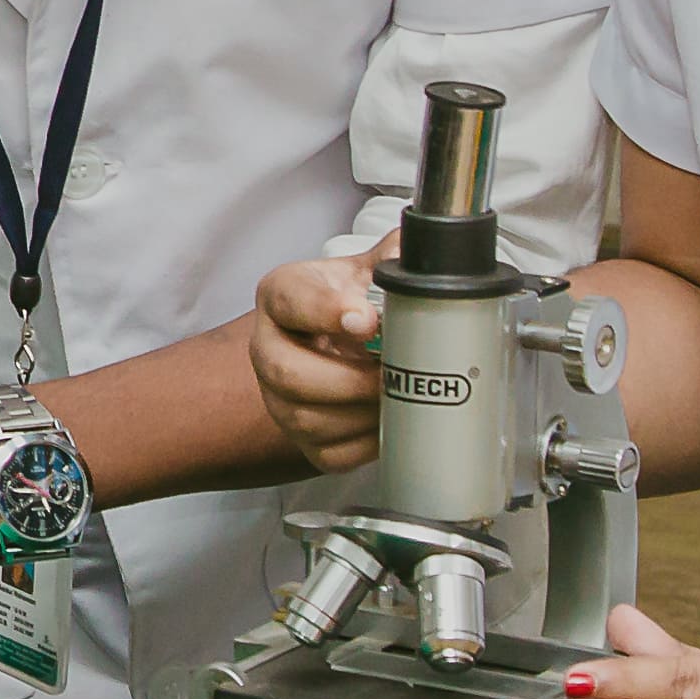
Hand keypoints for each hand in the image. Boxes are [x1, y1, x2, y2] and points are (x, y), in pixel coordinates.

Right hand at [249, 236, 398, 476]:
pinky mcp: (302, 438)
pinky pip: (329, 453)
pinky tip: (389, 421)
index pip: (290, 299)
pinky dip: (366, 443)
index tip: (366, 319)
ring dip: (362, 413)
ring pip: (307, 419)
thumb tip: (431, 244)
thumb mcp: (367, 270)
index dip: (326, 310)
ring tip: (397, 396)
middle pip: (285, 372)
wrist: (339, 344)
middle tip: (390, 373)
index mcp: (282, 296)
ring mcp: (280, 398)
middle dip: (347, 379)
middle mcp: (268, 348)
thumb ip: (394, 256)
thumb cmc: (351, 303)